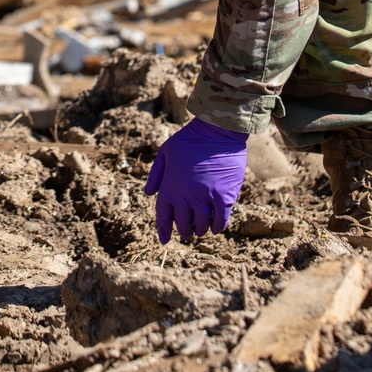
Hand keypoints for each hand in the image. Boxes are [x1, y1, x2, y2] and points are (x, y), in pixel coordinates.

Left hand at [144, 118, 246, 243]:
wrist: (216, 131)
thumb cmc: (189, 139)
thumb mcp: (165, 153)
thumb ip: (156, 175)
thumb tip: (147, 193)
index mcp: (169, 186)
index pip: (163, 215)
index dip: (164, 230)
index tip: (164, 240)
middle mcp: (186, 195)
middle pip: (183, 223)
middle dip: (184, 230)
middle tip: (187, 232)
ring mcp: (205, 197)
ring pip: (202, 224)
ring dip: (200, 230)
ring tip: (200, 230)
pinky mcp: (224, 197)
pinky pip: (220, 219)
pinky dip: (217, 226)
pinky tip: (215, 228)